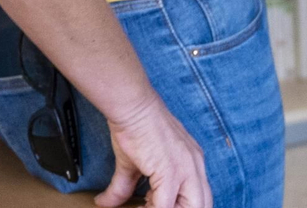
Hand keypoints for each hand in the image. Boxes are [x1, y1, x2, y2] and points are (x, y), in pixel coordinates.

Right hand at [97, 93, 210, 207]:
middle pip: (203, 204)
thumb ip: (125, 187)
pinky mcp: (171, 170)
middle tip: (151, 207)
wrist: (134, 108)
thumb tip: (104, 204)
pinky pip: (166, 204)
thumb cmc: (136, 130)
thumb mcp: (133, 164)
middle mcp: (196, 166)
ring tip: (146, 207)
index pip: (201, 197)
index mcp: (193, 163)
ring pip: (193, 206)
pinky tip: (140, 206)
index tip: (154, 205)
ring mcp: (187, 168)